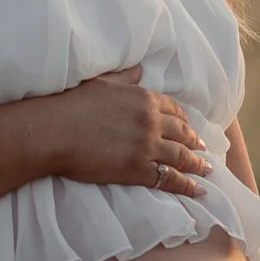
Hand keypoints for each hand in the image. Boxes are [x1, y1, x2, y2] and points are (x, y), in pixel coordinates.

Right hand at [44, 66, 210, 199]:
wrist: (53, 131)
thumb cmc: (70, 104)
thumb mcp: (101, 82)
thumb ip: (124, 78)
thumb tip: (139, 70)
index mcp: (144, 98)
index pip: (174, 109)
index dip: (183, 120)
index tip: (188, 126)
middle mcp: (151, 121)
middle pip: (182, 133)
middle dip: (194, 142)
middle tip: (202, 148)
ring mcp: (147, 146)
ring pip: (181, 157)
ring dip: (197, 164)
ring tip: (206, 169)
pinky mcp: (138, 170)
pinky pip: (170, 178)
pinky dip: (187, 185)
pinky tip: (197, 190)